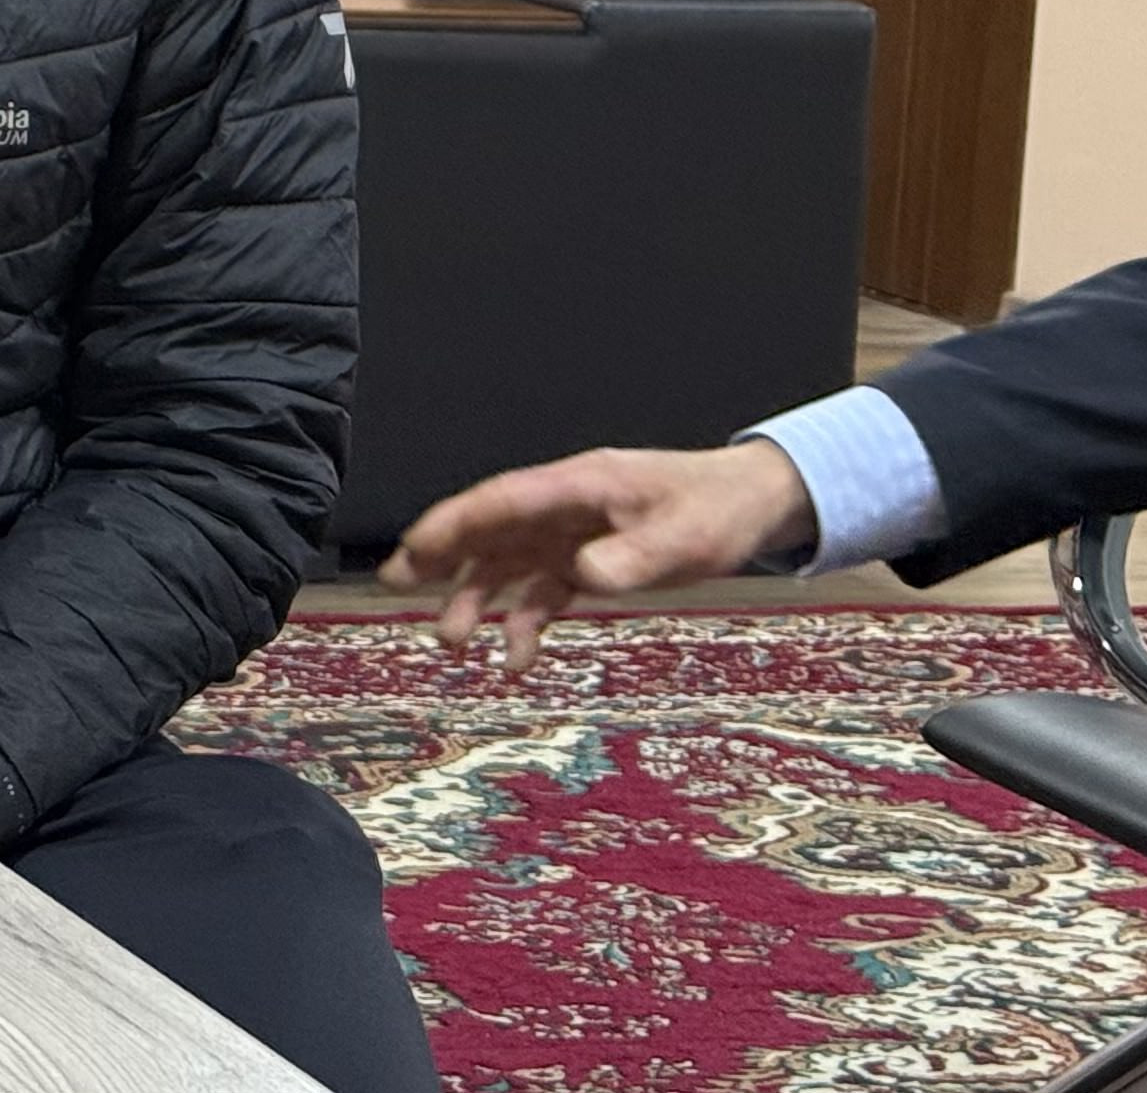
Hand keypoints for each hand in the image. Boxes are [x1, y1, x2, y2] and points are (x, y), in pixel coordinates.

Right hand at [377, 442, 816, 675]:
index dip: (453, 523)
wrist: (752, 506)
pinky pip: (542, 591)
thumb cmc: (717, 509)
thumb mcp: (683, 537)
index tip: (412, 549)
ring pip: (507, 563)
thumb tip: (585, 575)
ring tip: (451, 641)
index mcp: (579, 486)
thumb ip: (634, 557)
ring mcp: (572, 534)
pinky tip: (515, 660)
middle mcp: (564, 508)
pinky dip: (523, 623)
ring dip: (476, 598)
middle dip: (441, 555)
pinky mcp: (586, 560)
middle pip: (489, 528)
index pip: (501, 500)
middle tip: (395, 585)